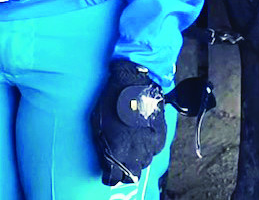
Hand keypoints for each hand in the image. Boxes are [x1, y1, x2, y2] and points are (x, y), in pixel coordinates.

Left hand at [91, 59, 166, 184]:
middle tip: (118, 165)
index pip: (114, 176)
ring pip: (143, 164)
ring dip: (135, 161)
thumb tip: (104, 154)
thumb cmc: (111, 98)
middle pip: (130, 175)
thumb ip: (102, 142)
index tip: (107, 174)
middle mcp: (136, 152)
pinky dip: (147, 150)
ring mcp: (150, 145)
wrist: (135, 82)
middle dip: (123, 173)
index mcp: (117, 149)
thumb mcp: (97, 121)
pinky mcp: (161, 137)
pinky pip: (154, 151)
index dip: (109, 176)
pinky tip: (141, 141)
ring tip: (130, 152)